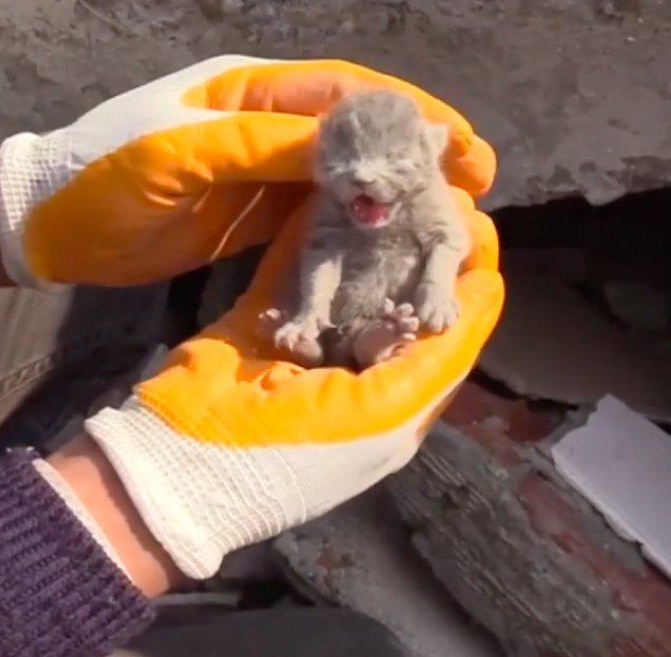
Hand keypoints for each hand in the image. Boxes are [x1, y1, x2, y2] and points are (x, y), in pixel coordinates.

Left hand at [0, 54, 496, 286]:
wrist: (45, 227)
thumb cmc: (101, 177)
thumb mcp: (177, 156)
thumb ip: (261, 150)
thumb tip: (351, 154)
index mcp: (250, 93)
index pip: (346, 95)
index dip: (407, 116)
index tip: (462, 145)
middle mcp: (263, 125)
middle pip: (357, 133)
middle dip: (416, 154)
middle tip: (477, 184)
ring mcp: (259, 171)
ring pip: (342, 176)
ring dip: (392, 194)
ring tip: (448, 218)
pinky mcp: (249, 215)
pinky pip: (313, 217)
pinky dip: (352, 227)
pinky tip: (387, 246)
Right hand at [80, 178, 503, 579]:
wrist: (181, 461)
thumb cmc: (295, 448)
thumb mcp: (385, 412)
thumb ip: (439, 354)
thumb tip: (490, 292)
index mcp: (394, 403)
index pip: (441, 334)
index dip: (463, 283)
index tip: (477, 225)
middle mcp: (356, 370)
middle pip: (397, 297)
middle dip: (417, 246)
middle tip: (430, 189)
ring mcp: (305, 344)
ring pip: (347, 276)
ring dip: (366, 233)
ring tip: (385, 181)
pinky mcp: (262, 320)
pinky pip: (293, 267)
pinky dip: (307, 231)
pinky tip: (326, 192)